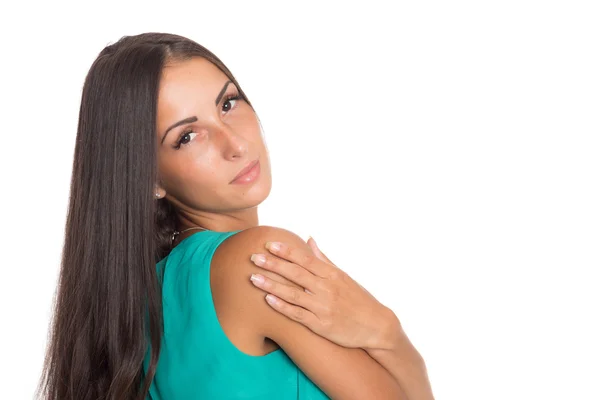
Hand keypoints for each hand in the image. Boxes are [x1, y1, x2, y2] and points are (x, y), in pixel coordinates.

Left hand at [249, 237, 400, 350]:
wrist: (376, 326)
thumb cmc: (358, 299)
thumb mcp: (343, 276)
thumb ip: (324, 259)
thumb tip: (309, 239)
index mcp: (332, 274)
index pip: (305, 259)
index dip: (286, 251)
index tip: (269, 244)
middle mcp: (327, 289)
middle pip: (296, 274)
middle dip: (273, 265)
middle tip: (253, 257)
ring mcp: (323, 308)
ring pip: (293, 294)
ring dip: (272, 285)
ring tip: (253, 278)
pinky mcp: (321, 326)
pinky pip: (298, 315)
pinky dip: (283, 307)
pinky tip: (267, 300)